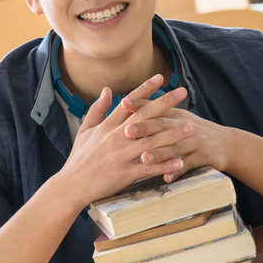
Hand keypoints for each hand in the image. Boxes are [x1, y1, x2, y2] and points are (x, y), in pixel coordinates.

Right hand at [57, 75, 195, 204]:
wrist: (72, 185)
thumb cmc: (79, 158)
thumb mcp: (84, 130)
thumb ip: (97, 109)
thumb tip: (106, 90)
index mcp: (108, 126)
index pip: (130, 103)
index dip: (145, 89)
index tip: (160, 77)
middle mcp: (116, 137)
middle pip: (144, 117)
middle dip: (165, 103)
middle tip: (182, 92)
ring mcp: (122, 156)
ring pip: (151, 142)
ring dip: (172, 135)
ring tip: (190, 128)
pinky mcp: (125, 174)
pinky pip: (149, 169)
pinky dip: (165, 166)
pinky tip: (180, 161)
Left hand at [122, 102, 236, 181]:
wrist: (227, 144)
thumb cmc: (194, 130)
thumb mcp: (178, 118)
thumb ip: (155, 113)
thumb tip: (125, 105)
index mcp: (175, 115)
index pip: (155, 107)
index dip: (140, 105)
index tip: (123, 103)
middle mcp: (184, 125)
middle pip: (163, 126)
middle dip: (145, 128)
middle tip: (127, 131)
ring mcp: (195, 142)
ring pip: (175, 147)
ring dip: (159, 153)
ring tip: (144, 158)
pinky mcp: (204, 157)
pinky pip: (189, 165)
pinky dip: (177, 171)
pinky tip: (166, 177)